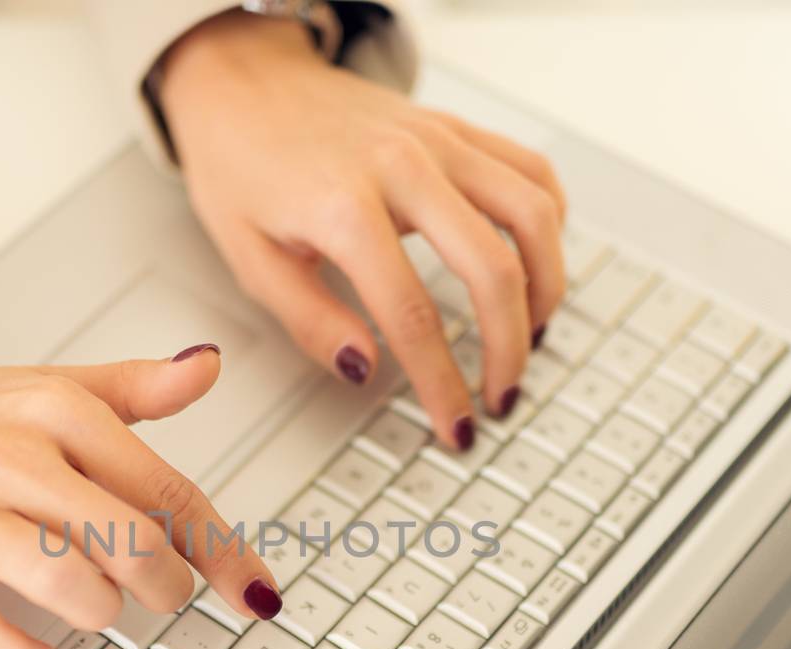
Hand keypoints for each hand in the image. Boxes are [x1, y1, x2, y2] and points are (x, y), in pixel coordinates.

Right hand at [0, 345, 280, 648]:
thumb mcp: (50, 387)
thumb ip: (136, 386)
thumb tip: (208, 367)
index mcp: (58, 412)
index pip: (168, 493)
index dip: (225, 553)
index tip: (255, 593)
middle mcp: (13, 460)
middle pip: (132, 545)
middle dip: (166, 587)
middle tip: (161, 595)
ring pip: (69, 585)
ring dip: (103, 616)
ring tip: (99, 612)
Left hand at [159, 12, 566, 449]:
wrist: (244, 84)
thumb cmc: (241, 166)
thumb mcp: (250, 258)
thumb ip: (310, 321)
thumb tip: (364, 368)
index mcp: (343, 206)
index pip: (412, 315)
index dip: (442, 382)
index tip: (455, 423)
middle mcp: (401, 166)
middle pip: (491, 267)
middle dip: (508, 348)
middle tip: (501, 395)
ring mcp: (437, 140)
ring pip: (531, 214)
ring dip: (545, 287)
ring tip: (530, 336)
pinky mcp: (455, 127)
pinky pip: (531, 169)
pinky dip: (549, 221)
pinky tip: (534, 263)